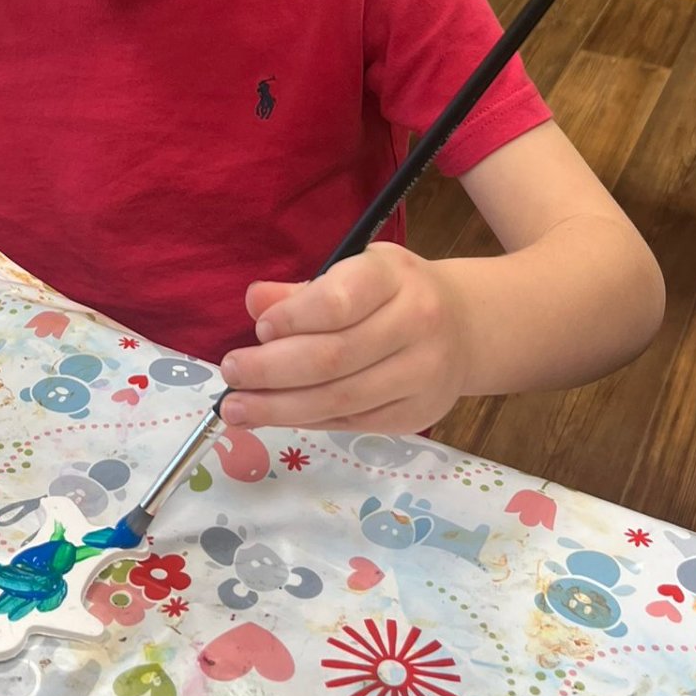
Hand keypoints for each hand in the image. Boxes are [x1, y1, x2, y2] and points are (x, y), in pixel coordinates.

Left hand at [219, 242, 465, 433]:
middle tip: (231, 373)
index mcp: (395, 278)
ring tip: (236, 408)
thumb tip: (254, 301)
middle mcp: (416, 324)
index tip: (259, 330)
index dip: (293, 319)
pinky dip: (306, 421)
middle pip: (334, 357)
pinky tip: (273, 417)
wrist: (464, 327)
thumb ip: (304, 291)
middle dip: (272, 370)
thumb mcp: (355, 272)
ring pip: (339, 399)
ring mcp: (421, 374)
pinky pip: (350, 423)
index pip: (339, 302)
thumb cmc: (394, 293)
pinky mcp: (416, 414)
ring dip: (279, 407)